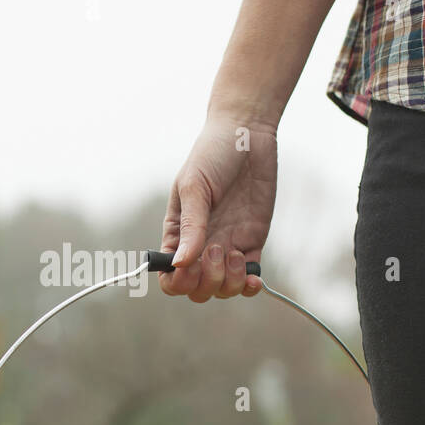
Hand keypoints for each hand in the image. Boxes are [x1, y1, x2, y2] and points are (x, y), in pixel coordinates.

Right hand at [158, 115, 276, 300]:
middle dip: (207, 281)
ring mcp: (227, 246)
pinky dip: (250, 285)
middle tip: (218, 249)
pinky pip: (248, 278)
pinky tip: (254, 277)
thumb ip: (191, 226)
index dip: (178, 281)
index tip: (191, 265)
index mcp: (178, 233)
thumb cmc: (212, 154)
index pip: (170, 276)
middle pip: (197, 289)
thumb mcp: (195, 187)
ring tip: (235, 253)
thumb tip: (180, 263)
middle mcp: (200, 245)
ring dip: (228, 283)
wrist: (246, 135)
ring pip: (223, 288)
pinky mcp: (252, 243)